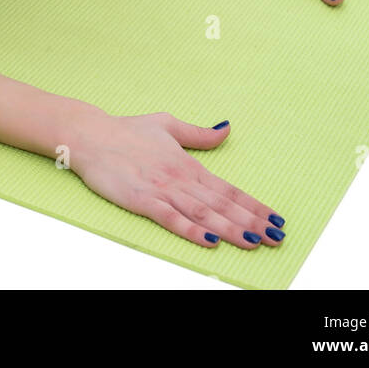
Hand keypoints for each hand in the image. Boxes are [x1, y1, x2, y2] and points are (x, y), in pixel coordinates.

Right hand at [67, 111, 285, 250]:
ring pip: (204, 213)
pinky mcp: (142, 200)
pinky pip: (171, 218)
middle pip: (222, 204)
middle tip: (277, 238)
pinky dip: (192, 230)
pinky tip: (210, 240)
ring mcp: (162, 189)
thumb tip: (227, 129)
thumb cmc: (128, 130)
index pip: (229, 188)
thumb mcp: (168, 124)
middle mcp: (180, 178)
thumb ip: (199, 134)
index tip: (276, 218)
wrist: (91, 135)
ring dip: (231, 229)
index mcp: (188, 163)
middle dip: (252, 222)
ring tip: (255, 242)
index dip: (255, 205)